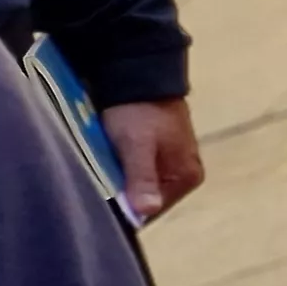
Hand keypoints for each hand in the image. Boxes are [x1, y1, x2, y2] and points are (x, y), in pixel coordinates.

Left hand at [99, 98, 203, 220]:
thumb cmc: (139, 111)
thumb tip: (147, 212)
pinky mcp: (160, 152)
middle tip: (98, 184)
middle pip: (146, 199)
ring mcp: (173, 162)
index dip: (125, 209)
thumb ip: (142, 178)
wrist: (140, 73)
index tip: (101, 202)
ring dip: (120, 182)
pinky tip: (107, 162)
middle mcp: (185, 174)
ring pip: (139, 185)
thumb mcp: (137, 145)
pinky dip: (122, 170)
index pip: (150, 212)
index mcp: (188, 177)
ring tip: (101, 172)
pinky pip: (137, 172)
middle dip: (123, 195)